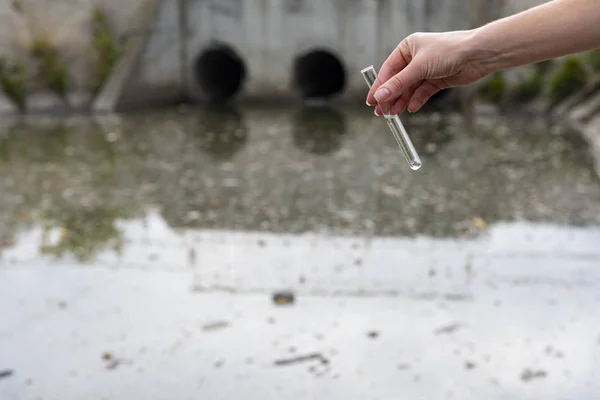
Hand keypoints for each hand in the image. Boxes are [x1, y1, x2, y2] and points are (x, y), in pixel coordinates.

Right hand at [366, 31, 487, 114]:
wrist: (477, 55)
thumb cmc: (448, 51)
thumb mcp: (418, 68)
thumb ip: (398, 84)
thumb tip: (380, 96)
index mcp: (407, 48)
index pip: (388, 70)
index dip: (379, 86)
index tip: (372, 101)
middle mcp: (415, 58)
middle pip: (397, 81)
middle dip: (390, 97)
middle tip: (381, 112)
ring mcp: (426, 70)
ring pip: (409, 89)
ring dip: (401, 101)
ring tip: (394, 114)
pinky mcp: (437, 80)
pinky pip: (422, 92)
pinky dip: (416, 100)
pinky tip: (411, 108)